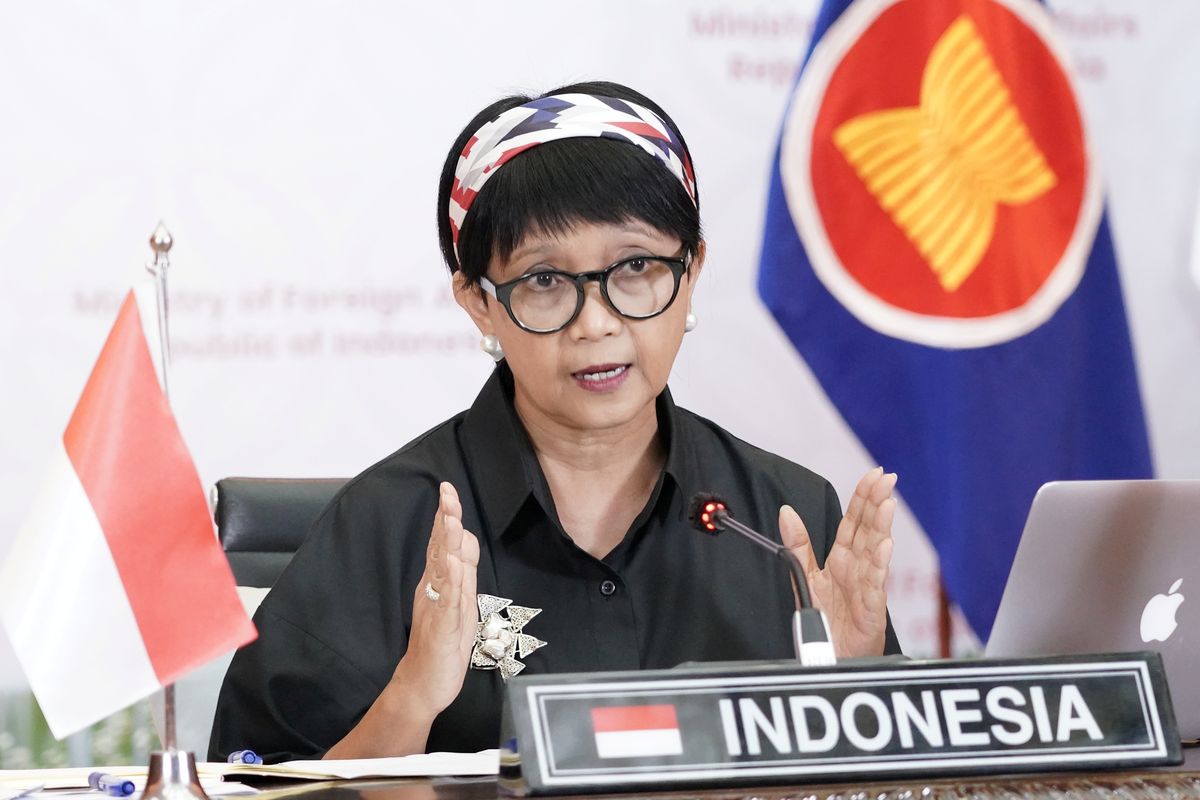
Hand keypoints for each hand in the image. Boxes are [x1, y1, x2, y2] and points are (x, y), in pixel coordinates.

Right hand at [391, 481, 480, 718]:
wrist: (424, 683)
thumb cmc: (442, 642)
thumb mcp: (459, 600)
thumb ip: (461, 570)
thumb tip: (464, 538)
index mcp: (438, 582)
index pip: (442, 543)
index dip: (446, 516)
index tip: (448, 489)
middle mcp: (435, 590)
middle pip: (440, 549)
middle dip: (445, 519)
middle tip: (447, 492)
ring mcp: (438, 607)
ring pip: (442, 570)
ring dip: (446, 543)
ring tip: (450, 519)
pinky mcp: (443, 627)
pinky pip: (446, 602)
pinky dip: (449, 582)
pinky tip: (451, 565)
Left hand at [779, 467, 895, 657]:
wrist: (830, 656)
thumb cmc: (826, 620)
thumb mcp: (805, 577)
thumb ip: (798, 544)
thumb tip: (786, 512)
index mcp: (842, 559)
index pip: (854, 522)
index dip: (863, 498)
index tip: (873, 475)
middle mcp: (857, 569)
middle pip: (868, 530)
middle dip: (877, 503)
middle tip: (887, 478)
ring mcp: (867, 587)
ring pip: (875, 551)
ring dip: (882, 527)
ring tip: (887, 503)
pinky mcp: (871, 609)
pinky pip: (875, 584)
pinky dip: (879, 565)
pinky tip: (884, 546)